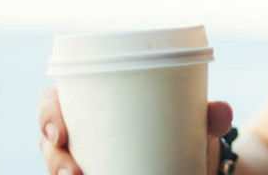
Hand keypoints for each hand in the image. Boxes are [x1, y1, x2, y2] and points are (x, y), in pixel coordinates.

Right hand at [38, 86, 233, 174]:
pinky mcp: (100, 173)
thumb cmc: (188, 125)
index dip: (47, 113)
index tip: (58, 131)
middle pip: (51, 141)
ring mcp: (87, 157)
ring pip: (60, 167)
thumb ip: (211, 113)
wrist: (200, 159)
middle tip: (73, 172)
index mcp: (95, 100)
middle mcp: (84, 130)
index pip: (54, 100)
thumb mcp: (197, 117)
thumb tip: (220, 113)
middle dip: (53, 158)